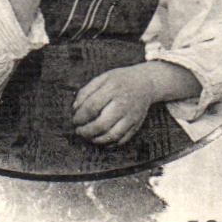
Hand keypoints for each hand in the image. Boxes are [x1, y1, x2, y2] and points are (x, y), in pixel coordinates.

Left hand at [72, 61, 199, 144]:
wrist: (147, 82)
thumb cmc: (120, 80)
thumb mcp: (103, 78)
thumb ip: (86, 91)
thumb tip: (75, 109)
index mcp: (113, 88)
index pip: (91, 107)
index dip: (79, 117)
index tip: (75, 120)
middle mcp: (124, 103)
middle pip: (102, 124)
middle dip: (86, 132)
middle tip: (79, 131)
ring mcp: (132, 115)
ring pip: (112, 135)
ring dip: (96, 140)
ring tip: (89, 137)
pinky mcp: (137, 124)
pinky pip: (123, 139)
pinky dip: (110, 143)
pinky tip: (102, 139)